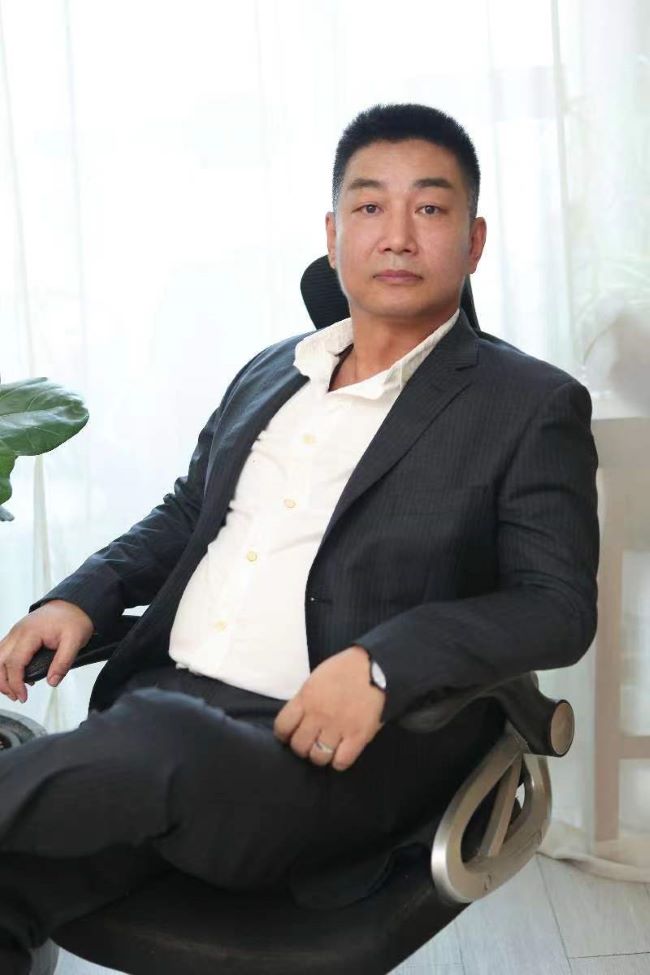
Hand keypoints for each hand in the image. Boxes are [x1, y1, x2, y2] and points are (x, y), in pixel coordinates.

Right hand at [0, 600, 93, 702]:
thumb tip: (52, 682)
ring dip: (1, 675)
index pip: (15, 662)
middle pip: (0, 661)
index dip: (16, 683)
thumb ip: (63, 662)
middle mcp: (18, 632)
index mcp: (30, 633)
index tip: (23, 697)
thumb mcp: (75, 641)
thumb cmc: (74, 619)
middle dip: (4, 682)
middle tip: (17, 697)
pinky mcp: (17, 634)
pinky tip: (15, 677)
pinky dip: (4, 666)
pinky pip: (3, 652)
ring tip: (13, 691)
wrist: (74, 604)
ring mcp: (15, 632)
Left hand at [273, 645, 384, 771]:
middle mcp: (319, 715)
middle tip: (310, 743)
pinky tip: (341, 753)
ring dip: (320, 755)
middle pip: (299, 746)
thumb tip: (298, 720)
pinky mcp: (358, 736)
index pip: (282, 727)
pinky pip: (341, 762)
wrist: (375, 667)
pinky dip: (339, 761)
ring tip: (325, 749)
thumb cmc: (344, 670)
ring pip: (318, 757)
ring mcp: (338, 727)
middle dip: (302, 747)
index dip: (284, 735)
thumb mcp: (316, 679)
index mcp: (306, 698)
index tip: (289, 735)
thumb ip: (305, 700)